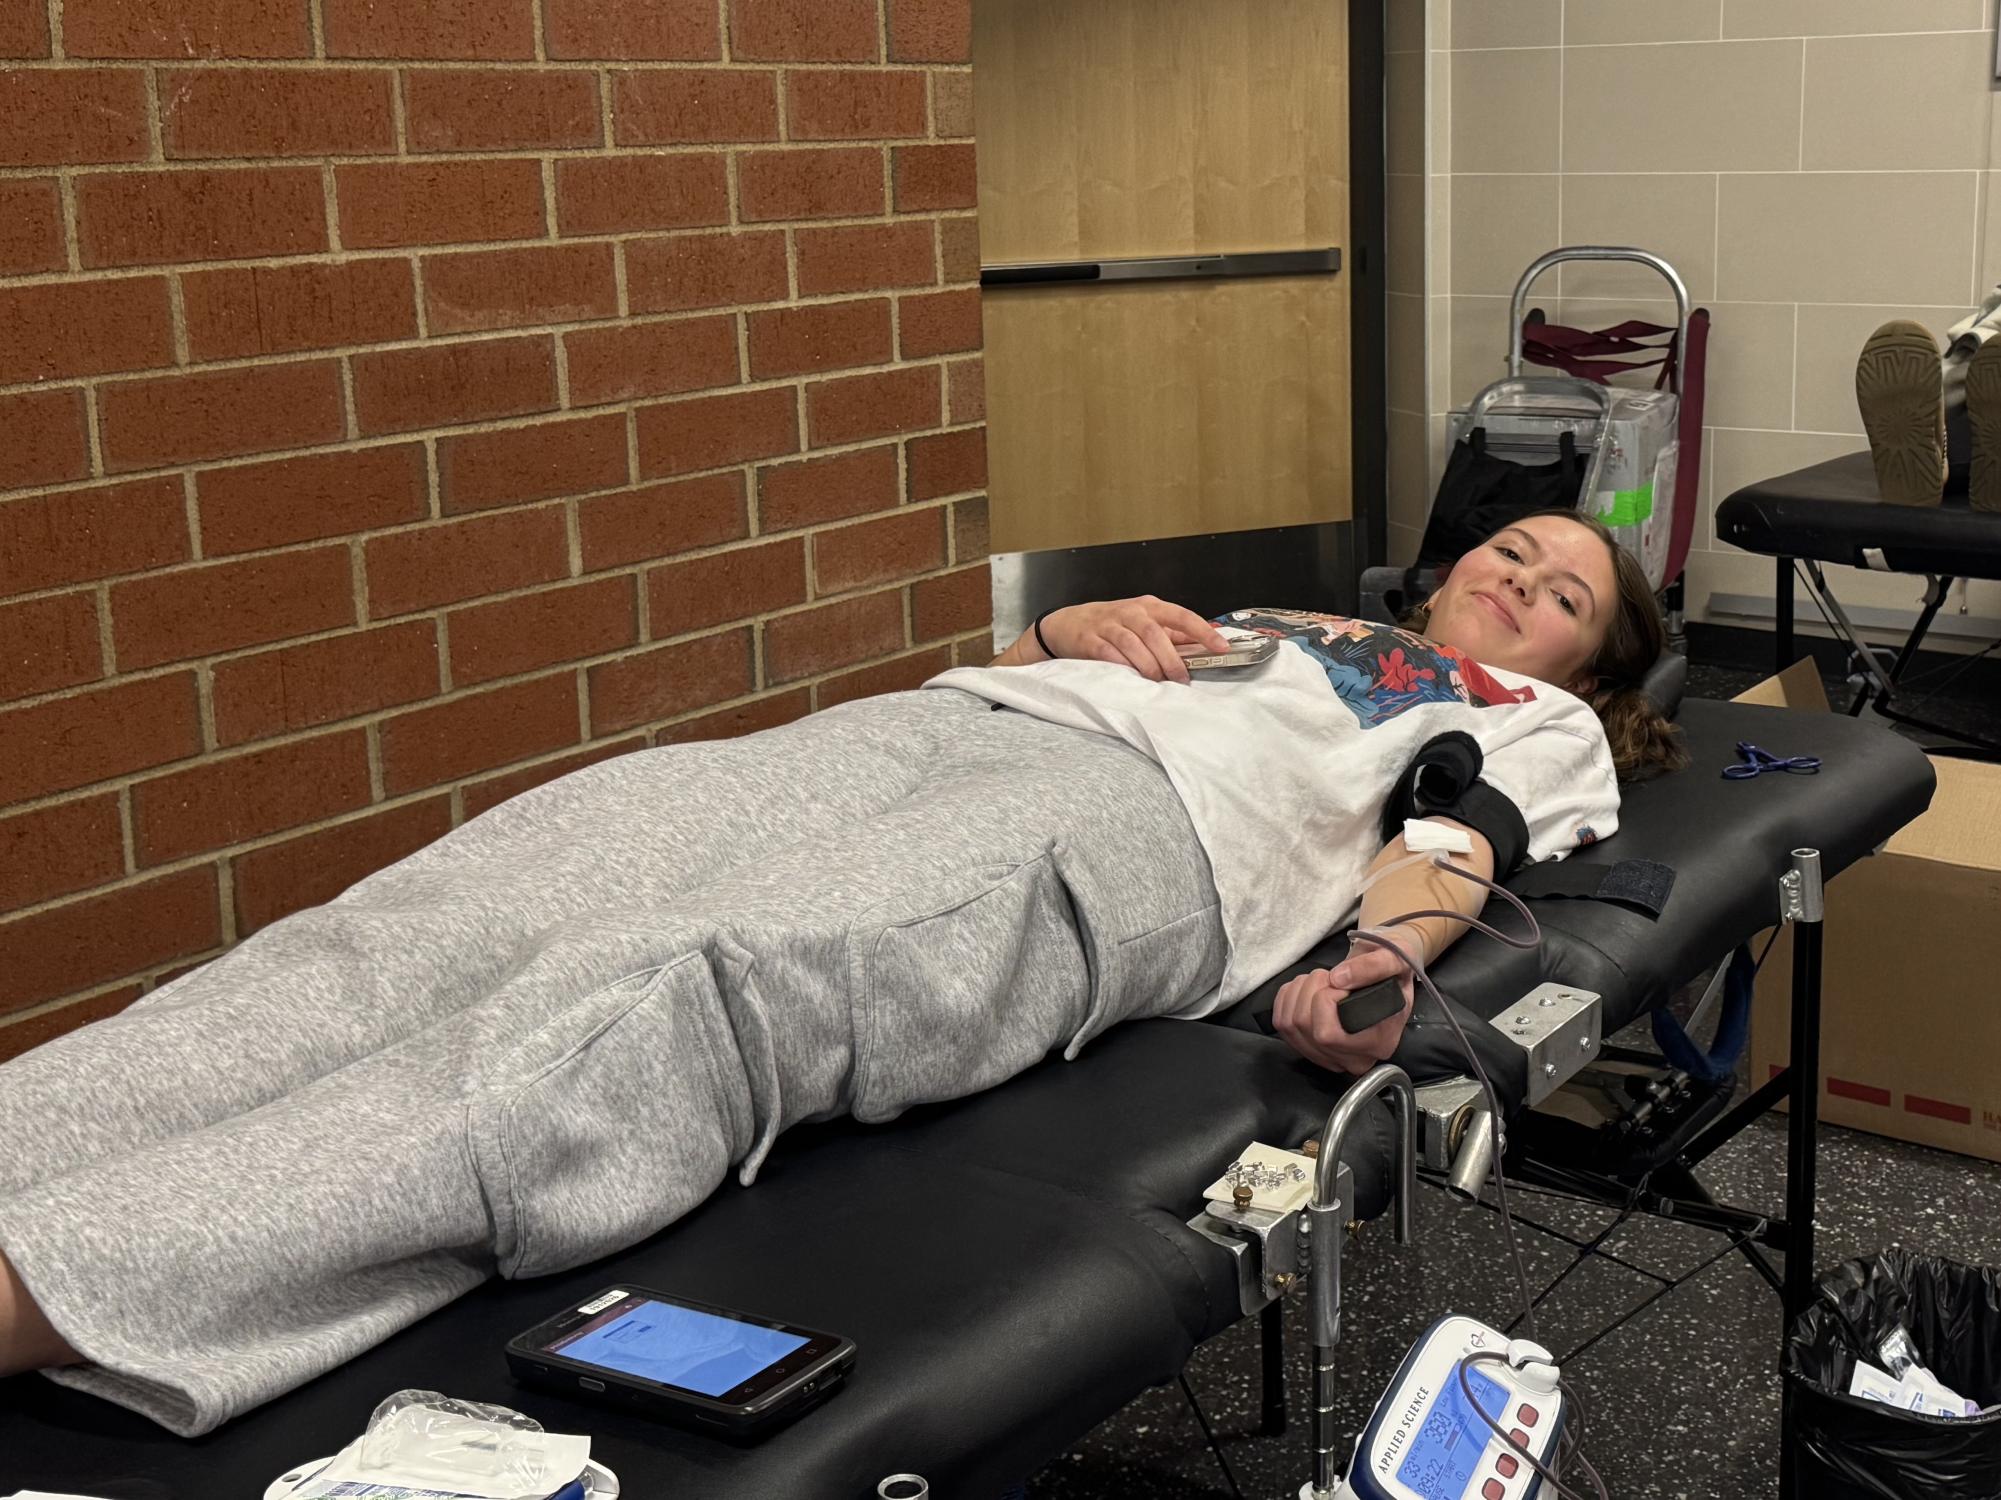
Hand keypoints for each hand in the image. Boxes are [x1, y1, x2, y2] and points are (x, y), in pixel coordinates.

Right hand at [1039, 597, 1233, 682]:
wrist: (1066, 624)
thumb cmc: (1111, 624)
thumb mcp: (1142, 622)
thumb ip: (1171, 633)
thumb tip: (1203, 643)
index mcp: (1149, 607)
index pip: (1181, 616)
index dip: (1202, 631)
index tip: (1221, 646)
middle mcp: (1130, 612)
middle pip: (1157, 635)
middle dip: (1172, 660)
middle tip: (1181, 680)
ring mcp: (1109, 625)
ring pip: (1134, 645)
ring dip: (1149, 667)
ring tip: (1158, 683)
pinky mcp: (1090, 641)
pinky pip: (1110, 655)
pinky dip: (1124, 667)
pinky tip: (1132, 678)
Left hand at [1272, 928, 1418, 1076]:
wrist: (1386, 976)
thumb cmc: (1393, 970)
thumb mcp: (1396, 958)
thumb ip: (1375, 966)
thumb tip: (1339, 979)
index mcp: (1379, 1043)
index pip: (1329, 1035)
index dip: (1326, 1000)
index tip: (1342, 984)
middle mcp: (1354, 1058)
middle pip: (1304, 1028)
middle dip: (1311, 989)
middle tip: (1331, 977)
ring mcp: (1330, 1056)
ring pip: (1289, 1025)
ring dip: (1299, 991)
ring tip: (1322, 981)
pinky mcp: (1310, 1047)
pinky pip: (1281, 1024)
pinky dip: (1287, 998)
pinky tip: (1307, 990)